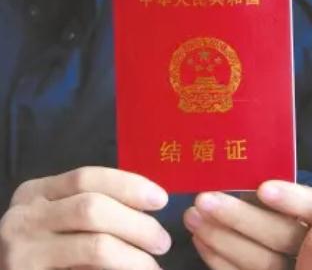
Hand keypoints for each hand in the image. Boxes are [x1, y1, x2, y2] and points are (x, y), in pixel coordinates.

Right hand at [0, 167, 169, 269]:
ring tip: (152, 265)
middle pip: (92, 208)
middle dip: (136, 223)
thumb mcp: (62, 219)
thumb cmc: (47, 249)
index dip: (128, 185)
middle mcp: (24, 218)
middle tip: (162, 241)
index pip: (86, 178)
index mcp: (36, 193)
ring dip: (133, 255)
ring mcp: (22, 252)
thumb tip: (149, 205)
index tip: (160, 198)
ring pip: (94, 245)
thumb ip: (96, 208)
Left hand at [184, 180, 311, 268]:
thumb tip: (241, 177)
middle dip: (241, 218)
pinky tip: (200, 241)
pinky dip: (220, 260)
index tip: (262, 188)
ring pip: (264, 263)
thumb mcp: (306, 198)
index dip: (292, 200)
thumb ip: (286, 193)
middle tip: (203, 199)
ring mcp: (300, 268)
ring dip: (223, 239)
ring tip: (193, 216)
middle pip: (285, 238)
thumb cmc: (304, 213)